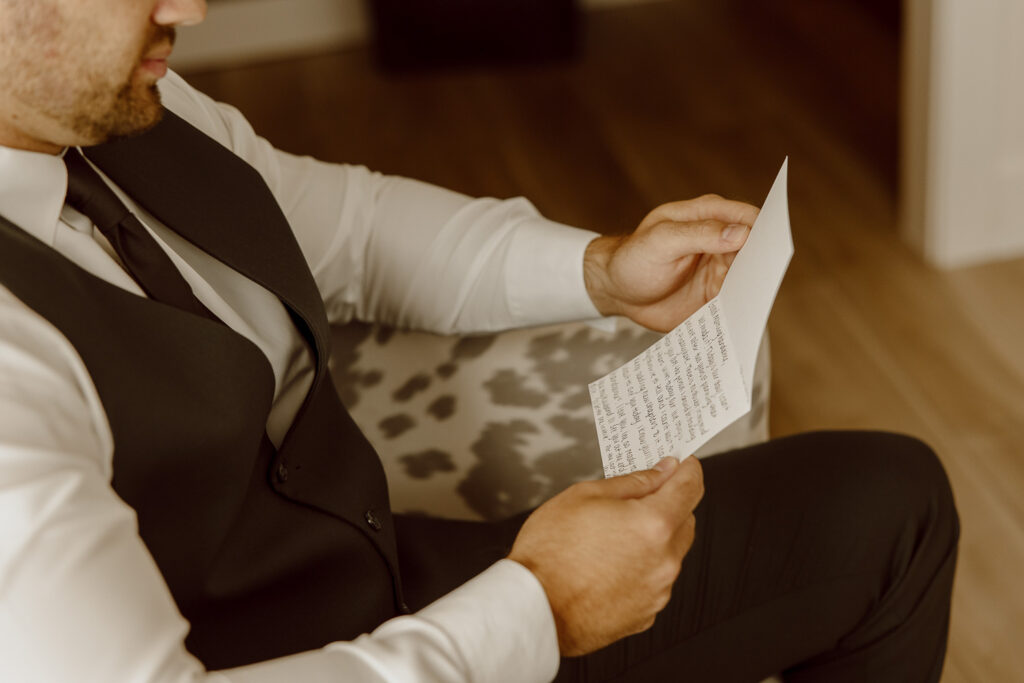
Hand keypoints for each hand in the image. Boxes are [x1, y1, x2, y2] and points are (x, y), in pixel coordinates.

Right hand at [507, 457, 703, 655]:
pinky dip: (641, 568)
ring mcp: (657, 591)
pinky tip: (609, 564)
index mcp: (654, 525)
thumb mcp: (584, 495)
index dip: (687, 469)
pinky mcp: (646, 614)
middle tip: (636, 499)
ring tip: (611, 537)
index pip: (691, 486)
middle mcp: (664, 561)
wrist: (533, 609)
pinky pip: (654, 581)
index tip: (679, 463)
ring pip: (670, 553)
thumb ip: (632, 482)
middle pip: (685, 520)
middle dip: (668, 504)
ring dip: (653, 539)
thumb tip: (660, 473)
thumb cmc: (549, 552)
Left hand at [584, 195, 758, 331]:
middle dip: (762, 266)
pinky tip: (738, 320)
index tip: (769, 251)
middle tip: (761, 283)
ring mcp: (720, 269)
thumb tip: (741, 233)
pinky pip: (736, 301)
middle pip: (756, 250)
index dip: (764, 231)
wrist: (616, 292)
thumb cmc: (632, 259)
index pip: (748, 218)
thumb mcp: (660, 241)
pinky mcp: (715, 295)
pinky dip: (740, 309)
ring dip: (752, 290)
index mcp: (709, 216)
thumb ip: (699, 234)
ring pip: (750, 278)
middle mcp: (720, 241)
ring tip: (749, 306)